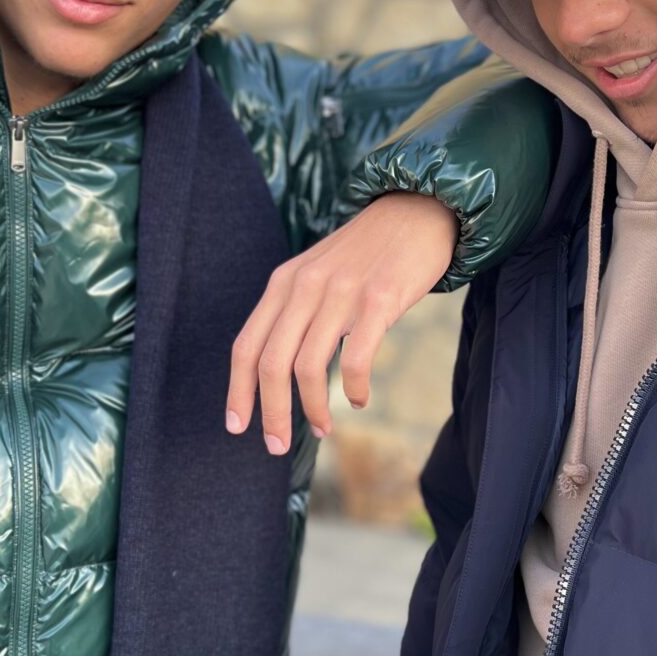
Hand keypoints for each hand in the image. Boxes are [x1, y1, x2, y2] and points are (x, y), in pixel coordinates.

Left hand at [227, 193, 458, 454]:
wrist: (419, 209)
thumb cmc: (369, 252)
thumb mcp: (318, 271)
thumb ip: (297, 309)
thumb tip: (280, 370)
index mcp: (284, 282)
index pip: (247, 345)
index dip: (238, 390)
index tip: (237, 426)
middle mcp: (305, 286)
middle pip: (272, 363)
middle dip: (271, 412)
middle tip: (276, 445)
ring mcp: (341, 292)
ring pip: (310, 367)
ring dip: (313, 408)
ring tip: (322, 428)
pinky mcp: (379, 299)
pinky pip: (356, 359)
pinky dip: (355, 389)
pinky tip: (360, 399)